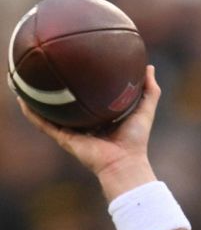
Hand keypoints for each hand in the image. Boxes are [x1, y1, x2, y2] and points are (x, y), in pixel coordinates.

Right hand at [15, 65, 160, 198]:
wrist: (124, 162)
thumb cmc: (136, 140)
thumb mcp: (145, 110)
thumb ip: (150, 91)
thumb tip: (149, 68)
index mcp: (101, 117)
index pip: (89, 98)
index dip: (83, 84)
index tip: (77, 67)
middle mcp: (85, 124)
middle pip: (67, 103)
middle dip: (57, 89)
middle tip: (48, 69)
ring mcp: (72, 131)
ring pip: (50, 112)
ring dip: (37, 99)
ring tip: (25, 82)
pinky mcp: (64, 138)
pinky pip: (44, 124)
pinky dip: (32, 113)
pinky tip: (22, 99)